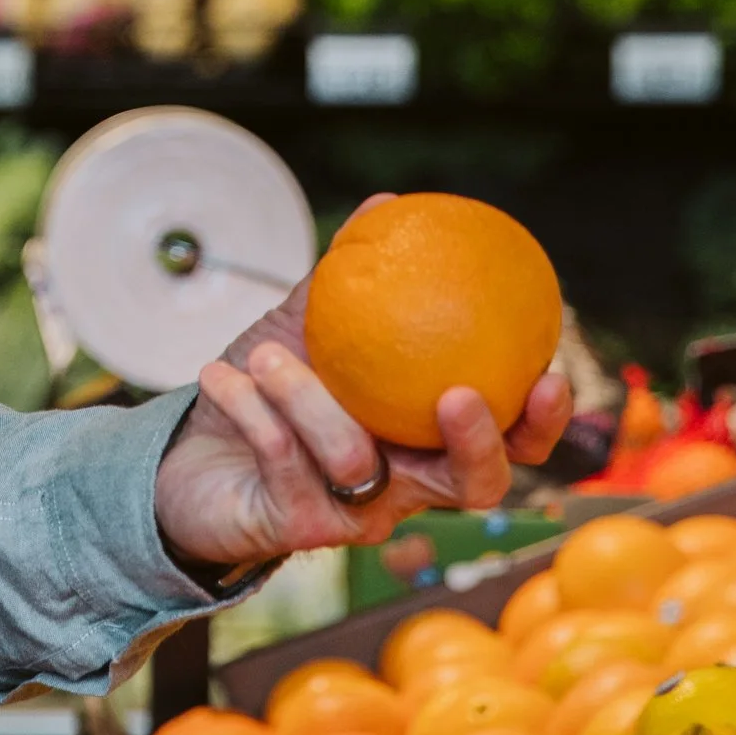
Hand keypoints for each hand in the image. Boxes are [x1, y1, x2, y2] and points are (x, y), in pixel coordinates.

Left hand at [150, 231, 572, 574]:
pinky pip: (285, 461)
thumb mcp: (305, 327)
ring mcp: (354, 514)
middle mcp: (403, 485)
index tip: (548, 377)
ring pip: (356, 461)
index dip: (539, 423)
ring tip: (269, 354)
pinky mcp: (298, 530)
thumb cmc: (262, 388)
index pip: (507, 442)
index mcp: (423, 438)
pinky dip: (251, 410)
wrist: (187, 452)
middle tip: (457, 395)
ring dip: (308, 398)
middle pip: (475, 484)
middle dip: (478, 443)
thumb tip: (389, 204)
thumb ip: (349, 279)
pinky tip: (222, 377)